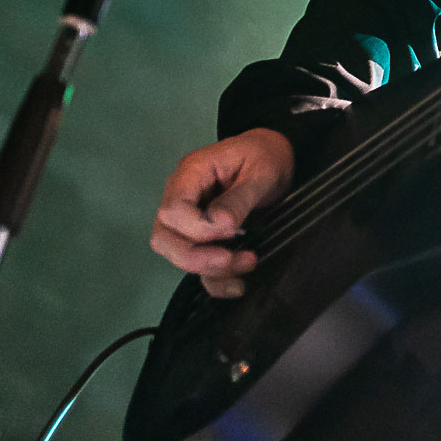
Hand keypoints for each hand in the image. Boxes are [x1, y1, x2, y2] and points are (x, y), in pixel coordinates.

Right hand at [149, 127, 293, 297]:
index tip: (233, 230)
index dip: (197, 228)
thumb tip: (220, 224)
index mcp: (192, 173)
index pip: (172, 210)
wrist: (276, 157)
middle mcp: (183, 197)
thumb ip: (239, 198)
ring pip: (178, 255)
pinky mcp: (203, 237)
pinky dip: (215, 281)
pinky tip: (238, 284)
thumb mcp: (261, 171)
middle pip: (165, 238)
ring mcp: (190, 220)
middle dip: (197, 256)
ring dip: (210, 269)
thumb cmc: (265, 156)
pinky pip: (197, 265)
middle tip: (233, 259)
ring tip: (248, 262)